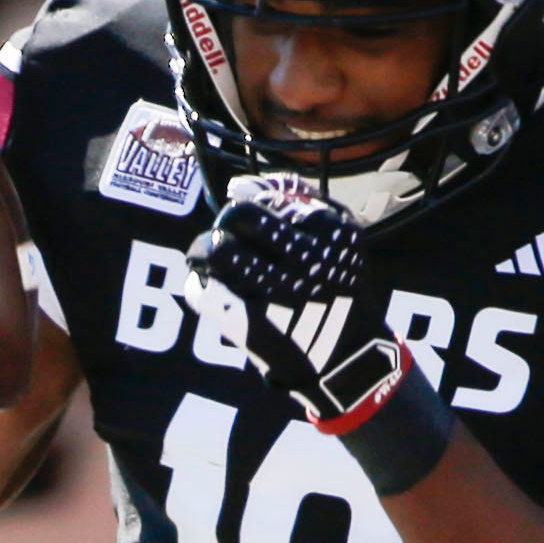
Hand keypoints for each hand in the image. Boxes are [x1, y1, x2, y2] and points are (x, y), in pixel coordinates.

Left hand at [189, 189, 456, 492]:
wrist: (345, 357)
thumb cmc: (334, 286)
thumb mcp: (339, 237)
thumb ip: (300, 198)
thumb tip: (240, 185)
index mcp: (331, 235)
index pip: (271, 199)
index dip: (252, 201)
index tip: (249, 210)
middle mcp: (305, 263)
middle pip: (238, 218)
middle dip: (226, 221)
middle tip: (224, 232)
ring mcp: (276, 295)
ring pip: (216, 251)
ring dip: (203, 250)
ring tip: (207, 257)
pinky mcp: (251, 326)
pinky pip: (202, 291)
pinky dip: (198, 284)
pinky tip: (209, 286)